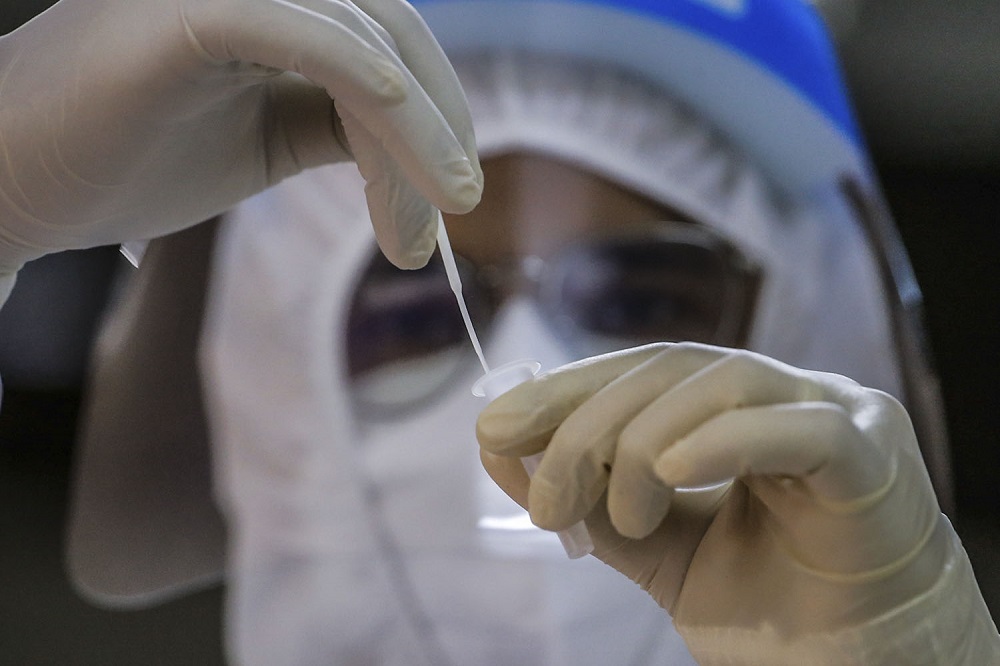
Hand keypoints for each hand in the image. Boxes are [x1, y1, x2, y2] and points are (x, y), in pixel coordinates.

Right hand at [0, 0, 480, 285]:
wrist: (14, 188)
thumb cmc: (125, 162)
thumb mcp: (263, 142)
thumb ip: (336, 125)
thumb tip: (417, 143)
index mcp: (270, 6)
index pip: (384, 38)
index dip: (435, 111)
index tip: (451, 192)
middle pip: (388, 31)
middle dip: (436, 126)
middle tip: (458, 206)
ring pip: (358, 40)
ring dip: (410, 136)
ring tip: (419, 233)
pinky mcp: (181, 14)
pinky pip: (297, 30)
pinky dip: (356, 68)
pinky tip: (400, 113)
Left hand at [478, 343, 993, 661]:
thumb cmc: (765, 606)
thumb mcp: (651, 548)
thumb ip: (587, 499)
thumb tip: (502, 448)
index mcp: (729, 409)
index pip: (639, 373)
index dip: (564, 391)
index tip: (494, 428)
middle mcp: (780, 393)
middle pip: (669, 371)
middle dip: (587, 424)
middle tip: (544, 497)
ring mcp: (831, 411)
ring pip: (721, 382)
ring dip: (642, 443)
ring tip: (616, 514)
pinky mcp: (869, 452)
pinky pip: (796, 428)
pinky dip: (721, 440)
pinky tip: (663, 472)